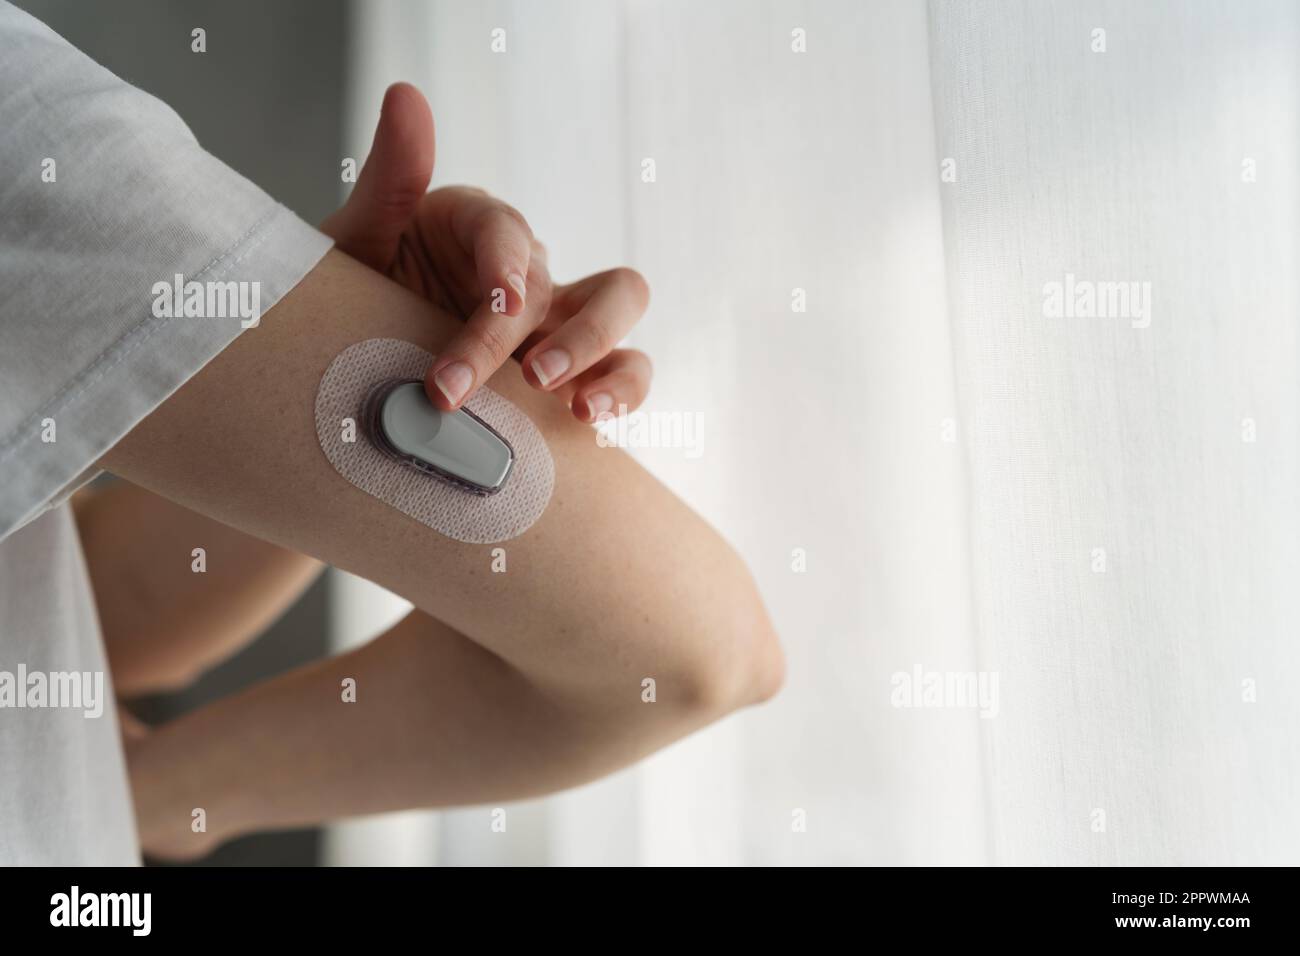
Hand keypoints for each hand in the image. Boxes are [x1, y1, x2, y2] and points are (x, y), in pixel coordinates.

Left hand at [321, 83, 651, 421]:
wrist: (345, 366)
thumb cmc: (353, 297)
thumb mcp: (357, 242)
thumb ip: (390, 178)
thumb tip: (406, 95)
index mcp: (478, 228)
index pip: (508, 234)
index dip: (508, 268)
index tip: (497, 306)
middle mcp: (528, 270)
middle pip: (587, 280)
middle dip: (571, 334)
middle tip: (531, 376)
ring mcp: (555, 322)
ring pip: (621, 319)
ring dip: (607, 359)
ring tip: (577, 408)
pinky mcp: (567, 372)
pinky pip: (620, 374)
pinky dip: (618, 394)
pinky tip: (586, 422)